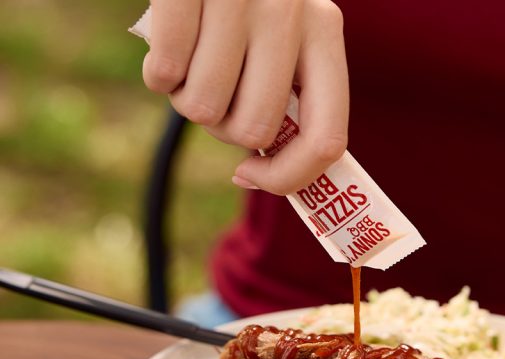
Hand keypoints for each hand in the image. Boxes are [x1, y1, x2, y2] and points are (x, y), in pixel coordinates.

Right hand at [142, 0, 348, 194]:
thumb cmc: (243, 8)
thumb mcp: (282, 40)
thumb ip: (287, 99)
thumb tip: (258, 175)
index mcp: (326, 34)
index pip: (326, 140)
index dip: (287, 177)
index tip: (248, 174)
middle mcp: (293, 13)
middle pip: (255, 129)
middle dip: (224, 130)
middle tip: (214, 96)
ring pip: (206, 108)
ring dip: (187, 100)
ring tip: (191, 65)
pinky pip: (165, 73)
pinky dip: (158, 75)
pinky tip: (167, 48)